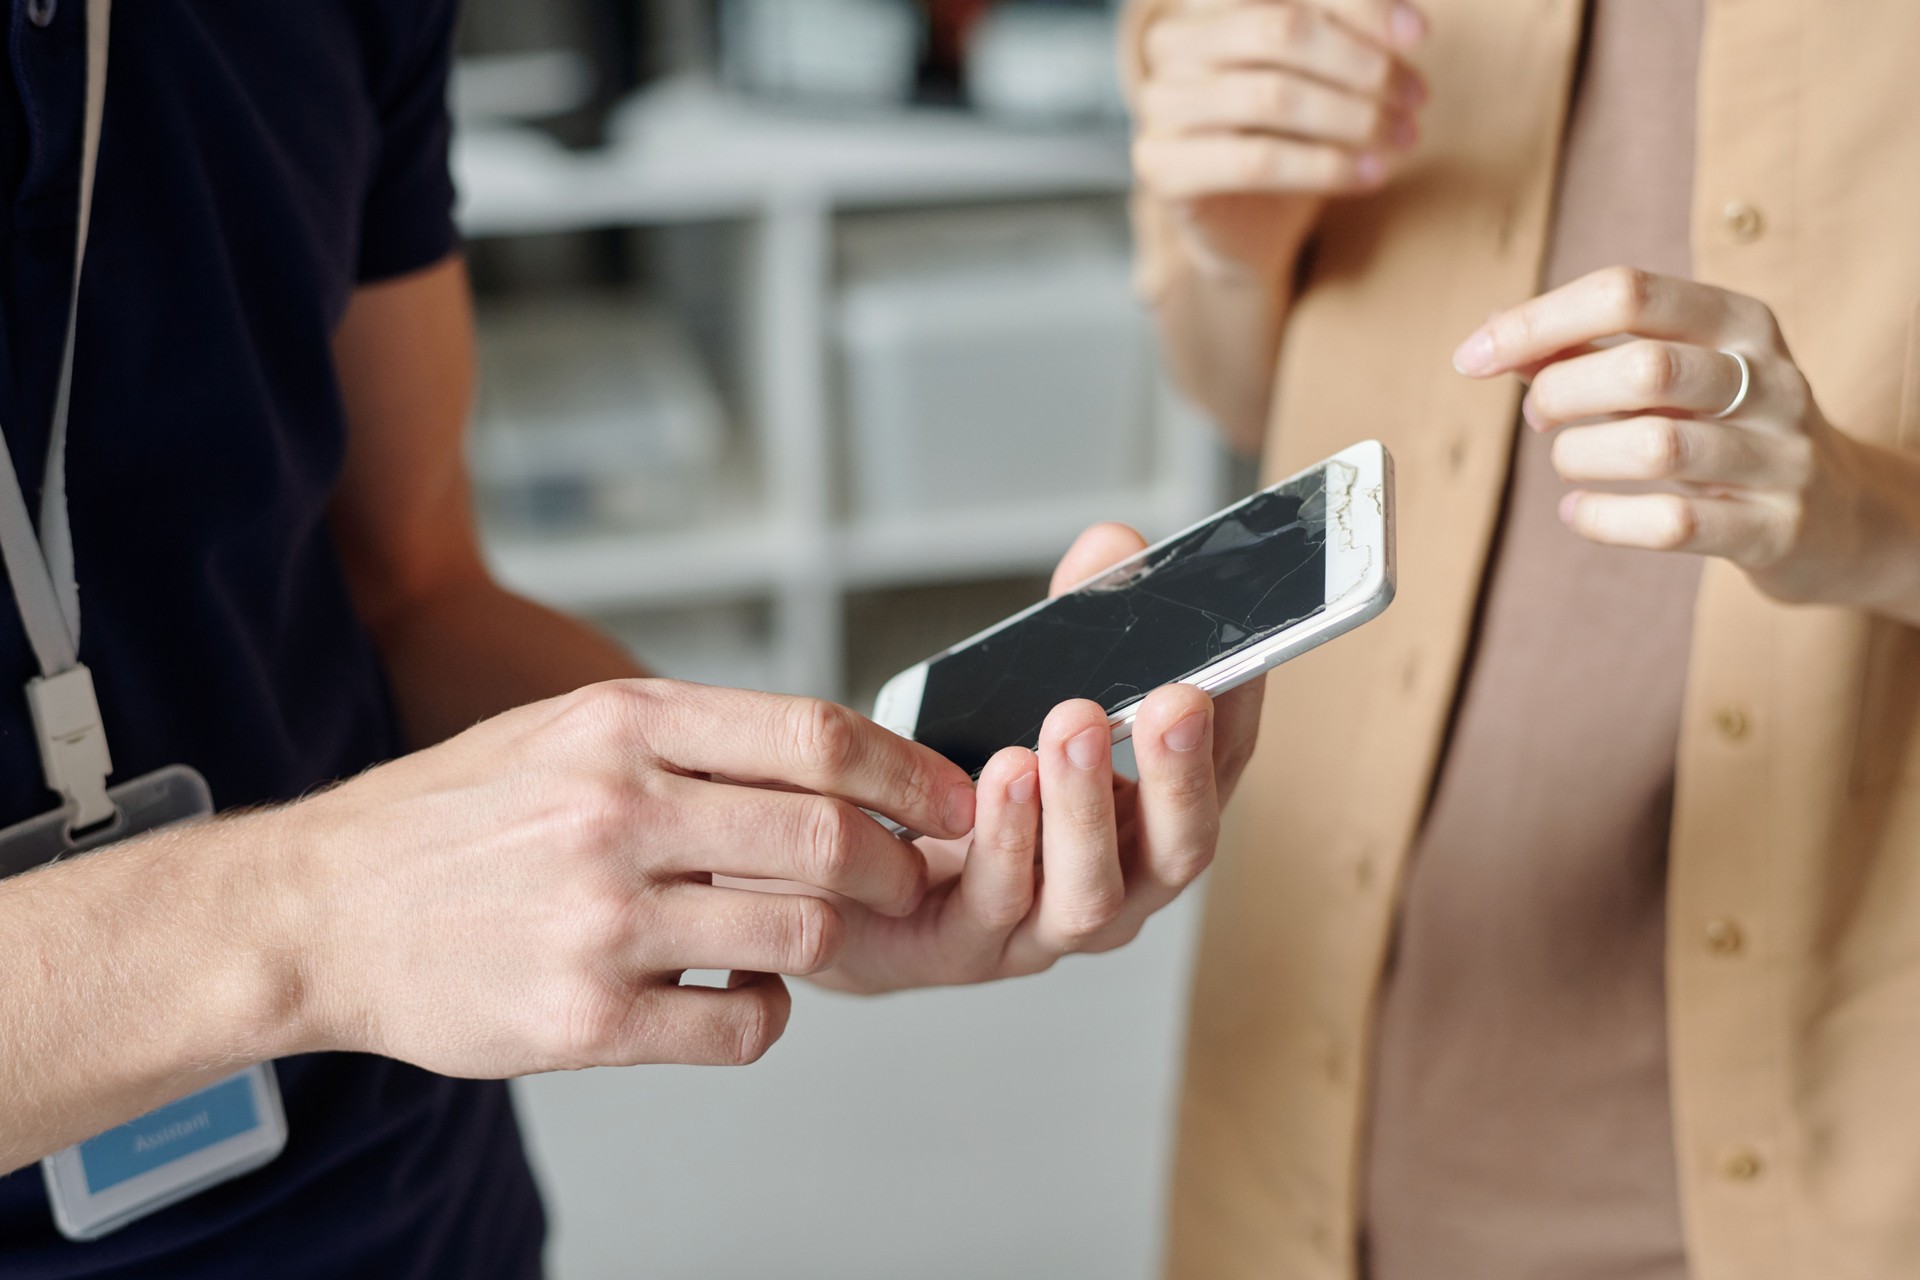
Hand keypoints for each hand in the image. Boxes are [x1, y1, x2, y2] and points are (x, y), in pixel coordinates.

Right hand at [282, 681, 975, 1074]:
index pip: (815, 736)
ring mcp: (602, 920)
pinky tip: (744, 989)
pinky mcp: (584, 1019)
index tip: (954, 800)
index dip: (909, 773)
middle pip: (830, 838)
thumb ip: (690, 735)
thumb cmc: (456, 814)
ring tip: (814, 932)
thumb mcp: (563, 727)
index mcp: (622, 724)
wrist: (319, 909)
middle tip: (909, 879)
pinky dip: (770, 1012)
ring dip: (835, 939)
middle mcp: (617, 812)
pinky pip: (742, 1025)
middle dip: (898, 864)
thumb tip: (831, 756)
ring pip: (801, 933)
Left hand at [805, 523, 1265, 992]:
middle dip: (1179, 772)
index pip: (1220, 769)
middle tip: (1171, 698)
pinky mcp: (965, 948)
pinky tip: (997, 777)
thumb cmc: (965, 782)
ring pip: (1090, 892)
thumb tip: (1114, 547)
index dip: (1239, 713)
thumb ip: (1075, 618)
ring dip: (1084, 805)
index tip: (1244, 654)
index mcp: (1151, 821)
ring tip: (1069, 725)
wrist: (859, 880)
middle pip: (1178, 849)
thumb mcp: (1024, 690)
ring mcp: (1046, 929)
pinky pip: (993, 904)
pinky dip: (1003, 839)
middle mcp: (1119, 886)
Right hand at [1133, 0, 1428, 275]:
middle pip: (1281, 30)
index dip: (1359, 7)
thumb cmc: (1291, 130)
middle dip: (1361, 63)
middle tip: (1414, 97)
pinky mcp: (1163, 168)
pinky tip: (1370, 174)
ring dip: (1352, 117)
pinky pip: (1256, 162)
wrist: (1247, 223)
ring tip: (1401, 137)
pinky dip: (1325, 167)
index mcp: (1207, 1)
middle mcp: (1172, 42)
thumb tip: (1408, 24)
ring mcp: (1159, 106)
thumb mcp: (1325, 69)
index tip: (1418, 36)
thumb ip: (1350, 30)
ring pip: (1271, 97)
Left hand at [1454, 267, 1919, 617]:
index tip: (1472, 358)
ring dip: (1579, 455)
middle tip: (1538, 417)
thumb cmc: (1726, 429)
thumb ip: (1587, 350)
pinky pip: (1671, 526)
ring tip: (1567, 460)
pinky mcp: (1774, 530)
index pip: (1627, 293)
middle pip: (1643, 366)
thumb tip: (1493, 337)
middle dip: (1561, 392)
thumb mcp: (1673, 373)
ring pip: (1656, 448)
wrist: (1840, 517)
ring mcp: (1779, 457)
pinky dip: (1602, 519)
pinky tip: (1577, 512)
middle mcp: (1769, 380)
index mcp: (1739, 322)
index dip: (1537, 322)